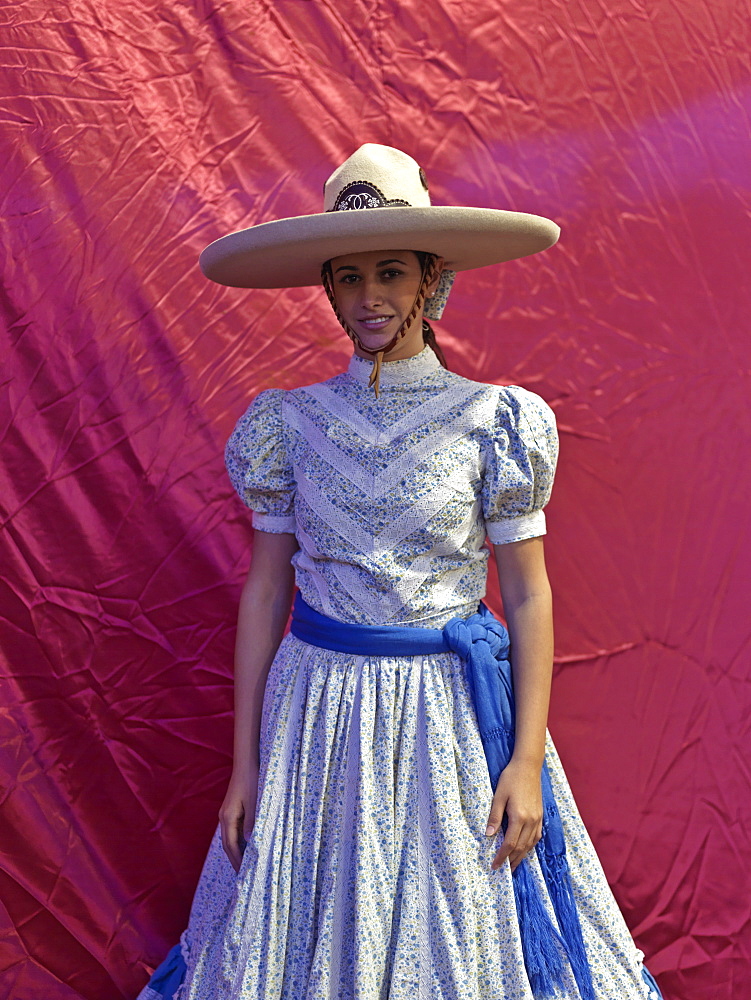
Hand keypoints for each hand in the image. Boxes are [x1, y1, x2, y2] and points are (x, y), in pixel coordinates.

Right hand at [219, 768, 258, 872]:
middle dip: (235, 859)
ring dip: (236, 851)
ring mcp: (226, 813)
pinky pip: (233, 830)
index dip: (237, 860)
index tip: (243, 873)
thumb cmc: (251, 780)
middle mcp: (224, 817)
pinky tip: (246, 845)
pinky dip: (237, 841)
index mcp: (228, 817)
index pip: (231, 845)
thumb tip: (248, 842)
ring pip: (229, 837)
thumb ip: (251, 822)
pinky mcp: (231, 809)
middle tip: (243, 875)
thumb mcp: (255, 802)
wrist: (246, 763)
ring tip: (244, 864)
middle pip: (227, 844)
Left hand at [485, 757, 542, 871]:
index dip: (501, 857)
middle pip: (521, 847)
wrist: (528, 766)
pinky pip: (536, 837)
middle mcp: (531, 821)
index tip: (494, 865)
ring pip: (530, 844)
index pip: (509, 844)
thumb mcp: (499, 796)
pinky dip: (529, 846)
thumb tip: (488, 835)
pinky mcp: (540, 815)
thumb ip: (494, 816)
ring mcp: (537, 819)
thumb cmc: (511, 778)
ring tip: (513, 865)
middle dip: (511, 860)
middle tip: (503, 870)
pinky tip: (524, 849)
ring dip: (521, 856)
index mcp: (519, 817)